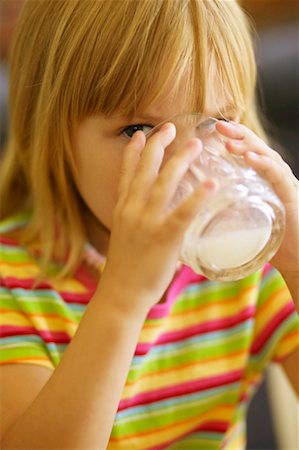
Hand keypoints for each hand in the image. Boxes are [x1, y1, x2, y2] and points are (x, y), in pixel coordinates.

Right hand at [100, 124, 217, 314]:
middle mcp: (132, 210)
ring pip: (164, 183)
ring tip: (195, 144)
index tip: (141, 134)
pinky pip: (183, 213)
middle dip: (157, 145)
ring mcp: (147, 222)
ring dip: (180, 161)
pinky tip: (211, 185)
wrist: (121, 292)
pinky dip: (197, 198)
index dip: (134, 152)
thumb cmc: (127, 268)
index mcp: (123, 209)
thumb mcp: (127, 237)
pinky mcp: (164, 237)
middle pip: (145, 170)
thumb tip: (160, 217)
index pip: (127, 174)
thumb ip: (141, 222)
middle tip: (170, 127)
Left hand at [216, 120, 298, 275]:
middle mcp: (274, 178)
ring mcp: (284, 185)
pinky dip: (265, 166)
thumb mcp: (242, 221)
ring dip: (248, 148)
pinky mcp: (291, 197)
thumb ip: (225, 212)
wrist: (296, 258)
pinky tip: (251, 159)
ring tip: (229, 142)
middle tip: (218, 126)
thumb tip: (195, 214)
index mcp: (261, 180)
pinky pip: (278, 177)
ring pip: (268, 158)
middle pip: (256, 150)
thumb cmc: (268, 240)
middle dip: (238, 135)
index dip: (232, 139)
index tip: (212, 130)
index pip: (247, 153)